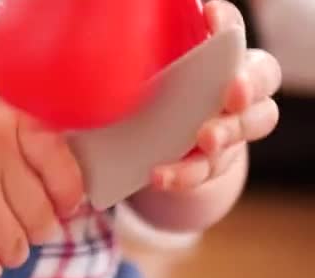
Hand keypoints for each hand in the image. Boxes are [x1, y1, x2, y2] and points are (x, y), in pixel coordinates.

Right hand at [0, 97, 82, 277]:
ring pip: (18, 249)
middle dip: (35, 230)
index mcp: (11, 123)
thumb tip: (74, 198)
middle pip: (43, 220)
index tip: (63, 205)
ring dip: (10, 251)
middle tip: (16, 220)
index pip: (63, 168)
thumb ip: (33, 148)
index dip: (68, 194)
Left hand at [150, 0, 280, 191]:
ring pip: (248, 127)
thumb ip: (143, 66)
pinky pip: (207, 170)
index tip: (209, 16)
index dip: (226, 23)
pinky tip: (160, 175)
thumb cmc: (151, 100)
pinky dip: (185, 174)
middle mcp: (235, 89)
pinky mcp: (214, 163)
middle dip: (247, 86)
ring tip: (206, 139)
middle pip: (260, 80)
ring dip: (226, 133)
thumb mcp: (146, 79)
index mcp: (219, 58)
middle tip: (231, 93)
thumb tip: (104, 56)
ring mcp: (231, 128)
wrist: (154, 150)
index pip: (232, 32)